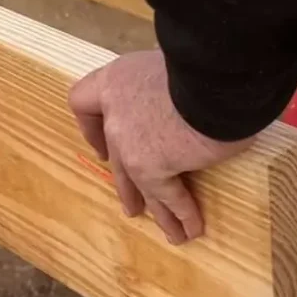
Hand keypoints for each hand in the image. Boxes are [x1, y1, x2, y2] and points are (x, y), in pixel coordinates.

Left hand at [69, 49, 254, 244]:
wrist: (213, 76)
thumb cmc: (200, 65)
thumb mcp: (173, 65)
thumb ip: (165, 84)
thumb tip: (183, 89)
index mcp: (118, 81)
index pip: (83, 103)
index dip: (91, 129)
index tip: (103, 148)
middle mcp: (116, 114)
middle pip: (116, 158)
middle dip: (127, 185)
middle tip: (134, 204)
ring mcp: (129, 145)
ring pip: (139, 185)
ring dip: (156, 210)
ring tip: (169, 231)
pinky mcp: (153, 168)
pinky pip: (168, 197)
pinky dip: (182, 215)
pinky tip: (191, 229)